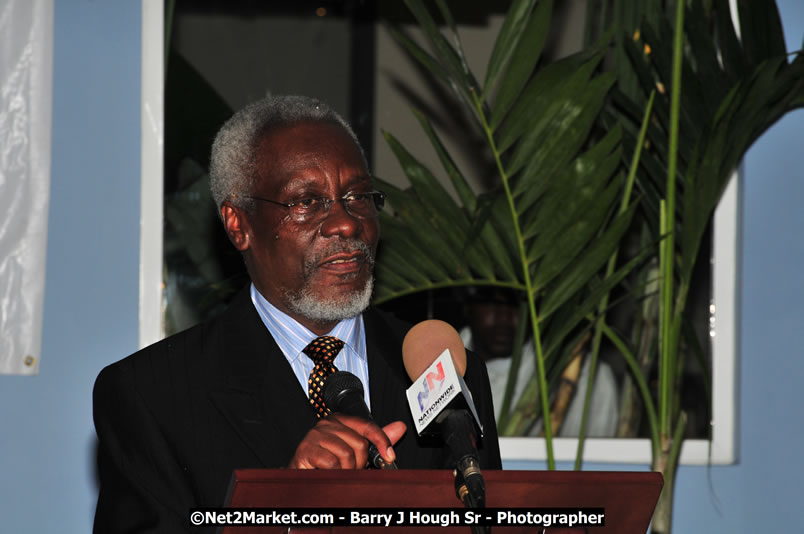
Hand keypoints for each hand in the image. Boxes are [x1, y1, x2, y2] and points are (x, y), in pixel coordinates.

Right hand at [288, 414, 405, 468]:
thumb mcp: (356, 451)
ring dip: (347, 470)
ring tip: (338, 472)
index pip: (368, 426)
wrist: (303, 475)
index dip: (382, 441)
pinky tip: (329, 473)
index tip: (390, 456)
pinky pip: (332, 462)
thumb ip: (377, 440)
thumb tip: (400, 427)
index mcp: (341, 420)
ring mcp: (315, 435)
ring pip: (347, 454)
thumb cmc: (328, 463)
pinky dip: (335, 473)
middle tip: (350, 469)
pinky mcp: (305, 449)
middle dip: (359, 463)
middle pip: (359, 443)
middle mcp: (327, 423)